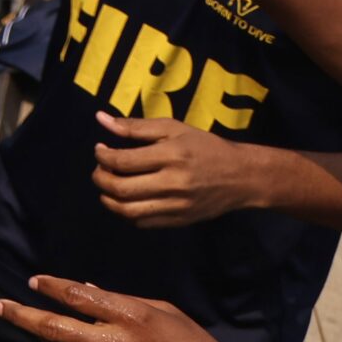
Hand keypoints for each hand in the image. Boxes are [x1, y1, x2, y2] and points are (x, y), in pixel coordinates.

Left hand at [92, 111, 261, 227]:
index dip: (102, 156)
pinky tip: (126, 199)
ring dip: (108, 199)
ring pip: (129, 211)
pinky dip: (126, 213)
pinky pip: (143, 223)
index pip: (122, 161)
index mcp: (171, 156)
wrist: (242, 177)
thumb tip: (100, 119)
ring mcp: (177, 206)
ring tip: (108, 186)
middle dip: (100, 178)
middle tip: (100, 169)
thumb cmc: (205, 147)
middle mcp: (173, 183)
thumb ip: (136, 126)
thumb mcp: (173, 128)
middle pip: (121, 189)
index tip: (100, 150)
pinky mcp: (180, 221)